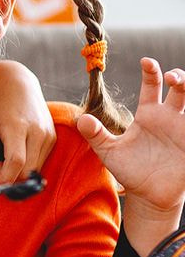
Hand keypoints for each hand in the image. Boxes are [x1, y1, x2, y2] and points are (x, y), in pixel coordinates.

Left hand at [0, 60, 55, 183]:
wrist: (16, 80)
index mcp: (17, 126)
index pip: (16, 162)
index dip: (5, 179)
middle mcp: (38, 131)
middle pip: (28, 171)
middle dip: (10, 179)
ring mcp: (48, 134)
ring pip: (36, 169)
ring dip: (18, 173)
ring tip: (0, 158)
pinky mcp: (53, 136)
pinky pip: (41, 161)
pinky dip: (27, 166)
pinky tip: (12, 154)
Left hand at [78, 59, 184, 252]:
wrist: (149, 195)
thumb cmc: (130, 170)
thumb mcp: (109, 152)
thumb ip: (96, 135)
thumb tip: (82, 119)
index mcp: (148, 114)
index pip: (151, 86)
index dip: (151, 71)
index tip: (146, 61)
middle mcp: (168, 117)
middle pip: (179, 88)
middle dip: (179, 77)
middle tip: (172, 77)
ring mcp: (182, 129)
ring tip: (183, 85)